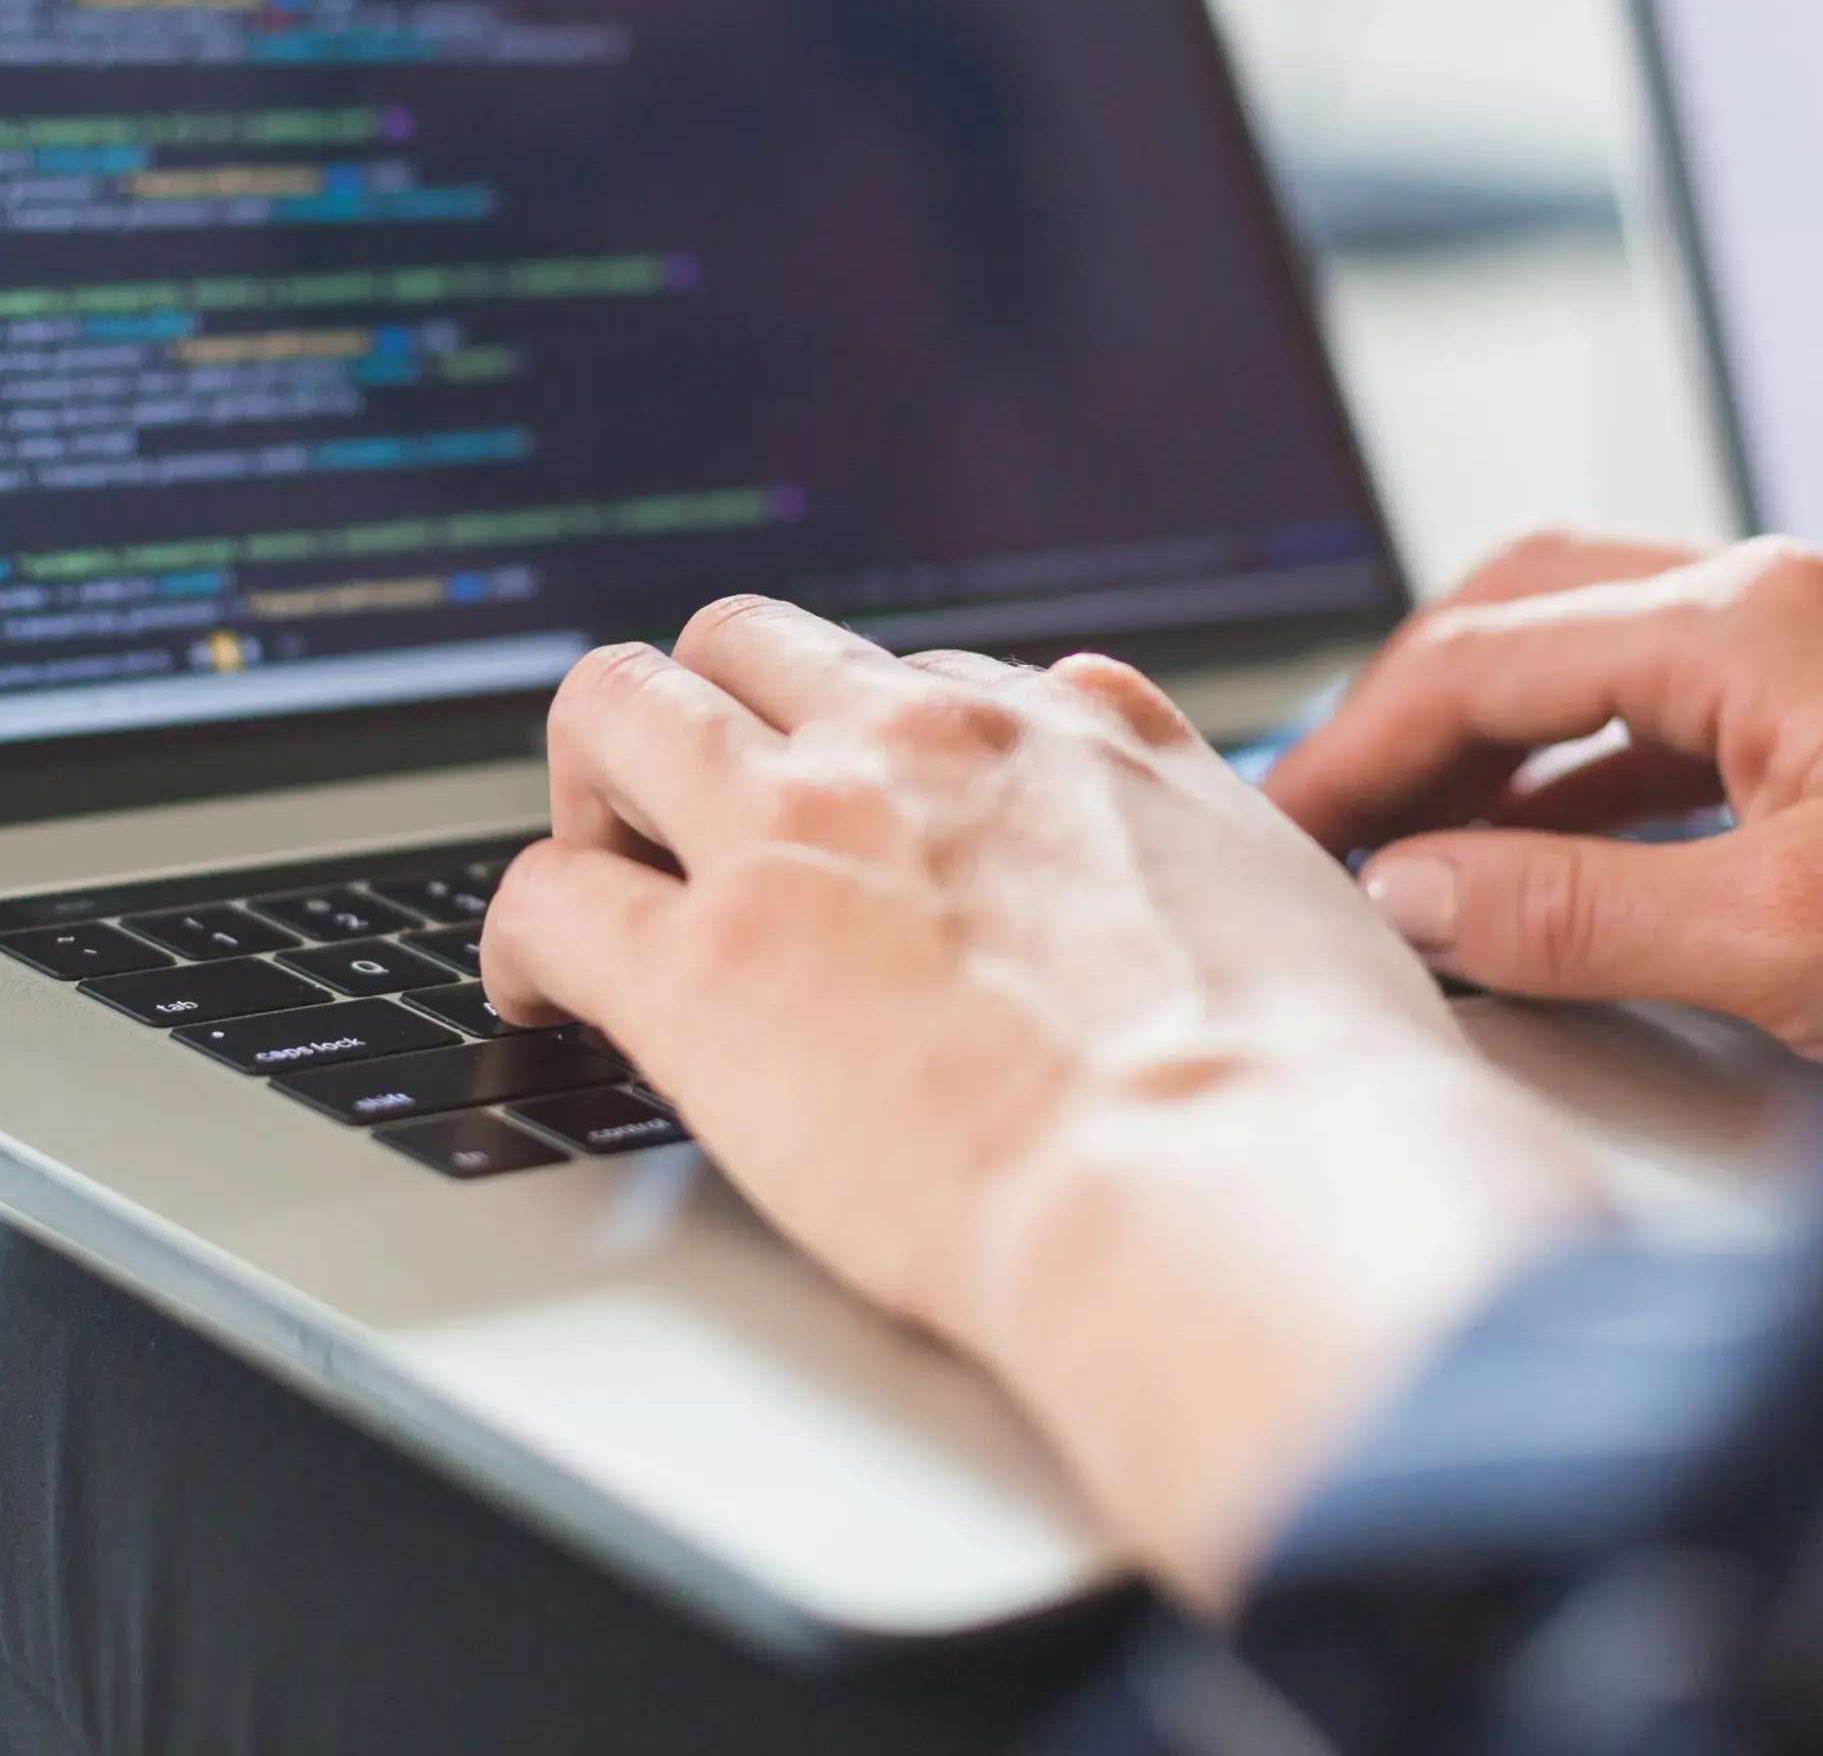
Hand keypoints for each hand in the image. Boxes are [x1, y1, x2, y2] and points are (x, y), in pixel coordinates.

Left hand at [482, 597, 1602, 1604]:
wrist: (1233, 1179)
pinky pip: (546, 894)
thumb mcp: (1300, 904)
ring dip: (593, 780)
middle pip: (748, 645)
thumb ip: (1219, 857)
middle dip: (706, 713)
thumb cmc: (1303, 1092)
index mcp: (1069, 735)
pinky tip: (533, 992)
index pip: (925, 682)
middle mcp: (920, 746)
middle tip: (688, 811)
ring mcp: (797, 836)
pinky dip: (519, 937)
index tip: (859, 807)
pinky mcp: (705, 961)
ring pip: (617, 709)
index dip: (871, 746)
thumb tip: (1231, 881)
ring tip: (594, 866)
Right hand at [1262, 531, 1822, 1074]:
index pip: (1490, 650)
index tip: (1287, 826)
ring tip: (1418, 847)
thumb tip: (1416, 894)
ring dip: (1502, 734)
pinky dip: (1594, 764)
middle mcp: (1808, 592)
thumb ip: (1574, 915)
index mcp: (1771, 619)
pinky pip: (1690, 699)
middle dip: (1415, 706)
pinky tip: (1552, 852)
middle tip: (1331, 815)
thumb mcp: (1790, 952)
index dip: (1363, 743)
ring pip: (1609, 642)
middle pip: (1535, 601)